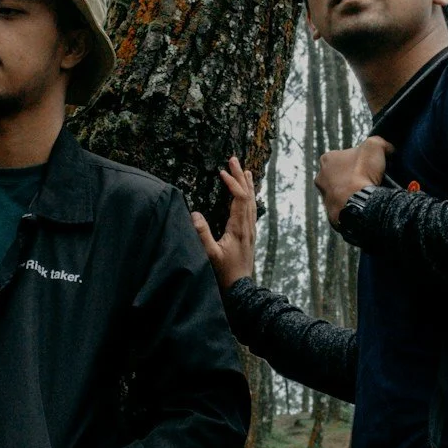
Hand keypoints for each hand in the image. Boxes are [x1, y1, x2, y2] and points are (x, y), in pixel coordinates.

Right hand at [190, 157, 258, 292]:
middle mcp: (247, 226)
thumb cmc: (224, 273)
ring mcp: (250, 230)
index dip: (232, 183)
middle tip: (234, 159)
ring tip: (245, 170)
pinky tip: (247, 194)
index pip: (239, 198)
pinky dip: (249, 196)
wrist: (240, 288)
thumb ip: (202, 234)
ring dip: (247, 184)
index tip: (222, 172)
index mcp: (238, 228)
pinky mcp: (249, 234)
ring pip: (252, 201)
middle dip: (240, 176)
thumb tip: (195, 213)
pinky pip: (252, 209)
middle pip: (248, 195)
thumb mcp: (209, 255)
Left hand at [315, 135, 388, 228]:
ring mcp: (324, 196)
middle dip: (354, 175)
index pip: (346, 155)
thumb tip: (387, 148)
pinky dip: (352, 204)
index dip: (361, 159)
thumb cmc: (363, 174)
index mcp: (327, 158)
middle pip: (342, 173)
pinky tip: (363, 203)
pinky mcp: (331, 212)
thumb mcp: (374, 145)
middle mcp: (320, 177)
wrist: (360, 205)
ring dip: (353, 191)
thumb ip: (378, 141)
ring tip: (367, 192)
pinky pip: (344, 206)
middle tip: (369, 179)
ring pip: (342, 190)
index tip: (370, 165)